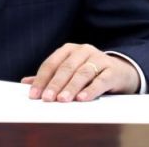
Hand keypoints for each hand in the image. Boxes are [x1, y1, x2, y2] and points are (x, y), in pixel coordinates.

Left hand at [21, 43, 139, 101]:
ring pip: (82, 73)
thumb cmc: (90, 71)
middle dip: (55, 84)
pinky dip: (91, 90)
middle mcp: (83, 50)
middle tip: (47, 99)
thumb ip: (50, 76)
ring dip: (71, 87)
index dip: (41, 79)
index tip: (34, 94)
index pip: (51, 64)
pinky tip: (82, 98)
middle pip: (65, 68)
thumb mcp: (70, 71)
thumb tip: (26, 82)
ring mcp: (99, 59)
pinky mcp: (113, 70)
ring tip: (62, 100)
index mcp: (68, 49)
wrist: (122, 71)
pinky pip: (100, 80)